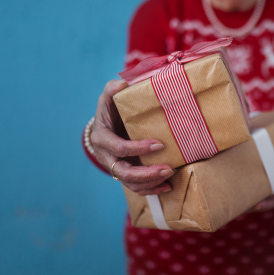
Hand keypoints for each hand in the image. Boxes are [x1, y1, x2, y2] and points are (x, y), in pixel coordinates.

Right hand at [90, 79, 174, 194]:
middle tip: (168, 168)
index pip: (120, 148)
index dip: (138, 149)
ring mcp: (116, 167)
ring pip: (131, 183)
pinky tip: (167, 186)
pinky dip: (151, 189)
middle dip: (146, 173)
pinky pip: (136, 187)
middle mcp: (107, 156)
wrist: (107, 124)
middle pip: (124, 172)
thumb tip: (121, 85)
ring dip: (151, 182)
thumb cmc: (111, 108)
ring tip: (170, 175)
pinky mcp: (125, 173)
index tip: (159, 144)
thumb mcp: (109, 96)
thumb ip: (113, 89)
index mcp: (103, 138)